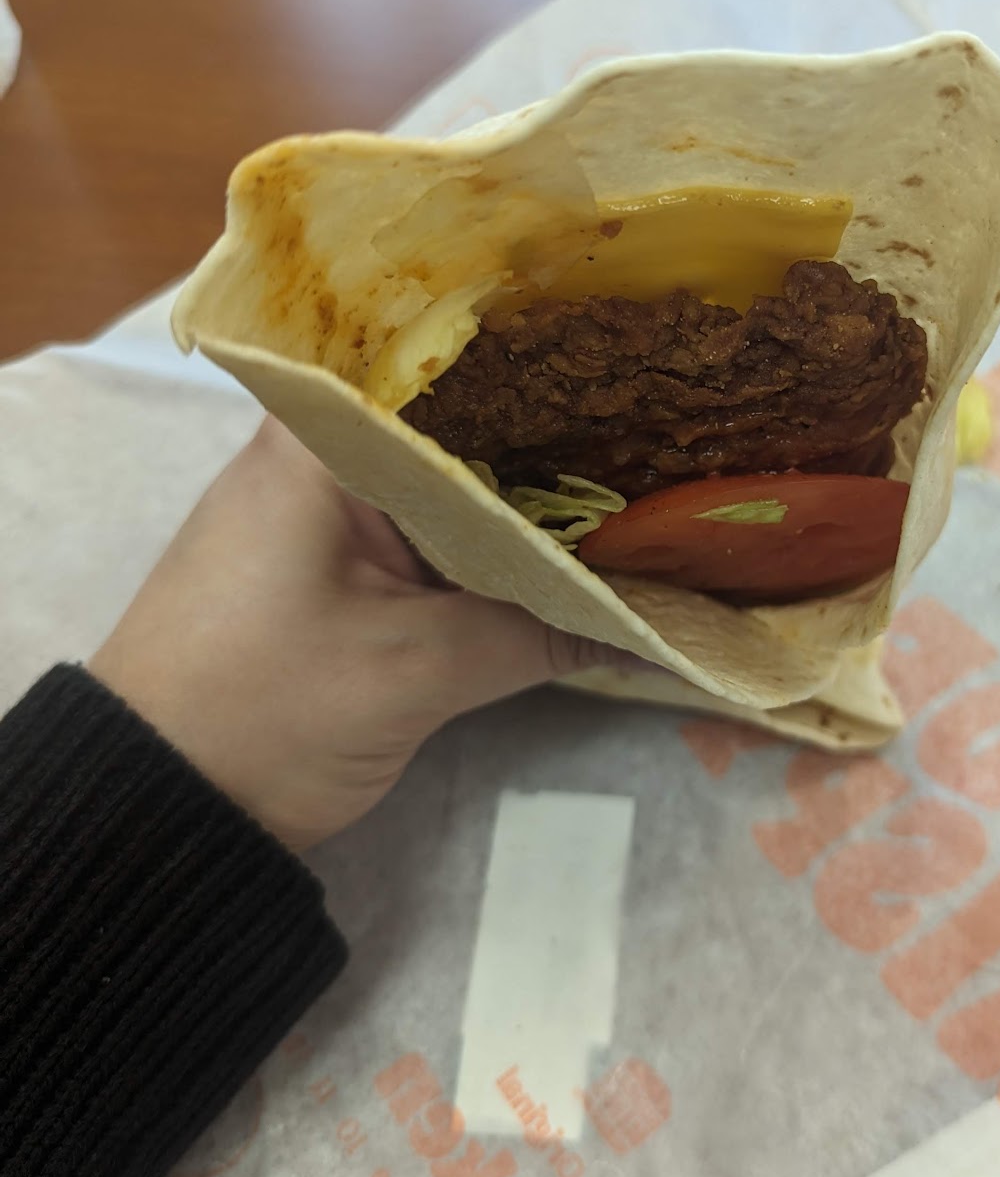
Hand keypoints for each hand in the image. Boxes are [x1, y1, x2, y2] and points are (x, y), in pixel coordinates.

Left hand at [91, 418, 626, 853]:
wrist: (160, 809)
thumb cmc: (265, 712)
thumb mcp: (414, 671)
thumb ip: (540, 631)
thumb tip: (660, 615)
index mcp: (319, 441)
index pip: (450, 367)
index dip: (547, 369)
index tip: (633, 374)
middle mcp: (323, 452)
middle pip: (462, 420)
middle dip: (556, 436)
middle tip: (662, 428)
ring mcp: (330, 511)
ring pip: (455, 479)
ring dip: (532, 494)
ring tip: (644, 477)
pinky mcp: (339, 565)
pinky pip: (437, 530)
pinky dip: (497, 541)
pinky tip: (576, 547)